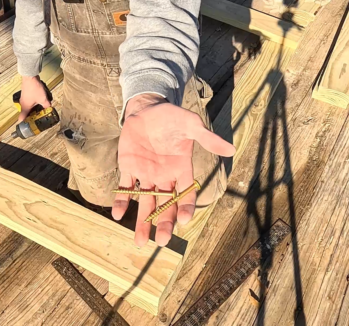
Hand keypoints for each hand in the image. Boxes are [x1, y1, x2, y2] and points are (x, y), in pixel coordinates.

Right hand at [17, 75, 50, 121]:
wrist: (30, 77)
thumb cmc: (34, 89)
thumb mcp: (43, 98)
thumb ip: (46, 105)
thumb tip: (49, 108)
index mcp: (25, 108)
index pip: (21, 118)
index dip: (24, 123)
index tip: (29, 126)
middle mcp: (22, 104)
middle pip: (25, 113)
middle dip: (31, 116)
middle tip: (37, 118)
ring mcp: (23, 98)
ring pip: (27, 107)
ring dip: (32, 109)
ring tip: (39, 110)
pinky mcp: (25, 94)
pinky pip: (28, 101)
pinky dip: (32, 103)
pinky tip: (38, 101)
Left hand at [113, 94, 234, 246]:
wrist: (147, 108)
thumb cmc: (172, 117)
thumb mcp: (190, 124)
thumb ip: (208, 138)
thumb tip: (231, 149)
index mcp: (182, 169)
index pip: (186, 194)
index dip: (185, 207)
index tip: (182, 220)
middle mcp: (165, 176)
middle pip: (166, 205)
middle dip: (164, 223)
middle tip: (162, 241)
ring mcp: (146, 174)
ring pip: (146, 202)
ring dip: (142, 221)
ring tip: (140, 241)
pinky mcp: (128, 168)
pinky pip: (124, 188)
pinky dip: (121, 201)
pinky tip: (117, 214)